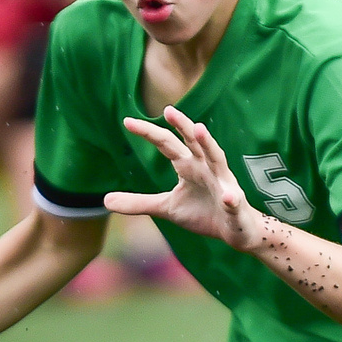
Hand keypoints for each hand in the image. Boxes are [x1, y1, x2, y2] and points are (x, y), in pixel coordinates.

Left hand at [110, 106, 275, 252]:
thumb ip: (140, 202)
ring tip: (199, 130)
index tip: (127, 121)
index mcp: (188, 166)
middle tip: (168, 110)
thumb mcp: (167, 208)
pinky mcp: (236, 204)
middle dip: (182, 125)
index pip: (167, 144)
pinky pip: (233, 200)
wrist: (237, 230)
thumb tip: (105, 200)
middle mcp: (207, 167)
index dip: (149, 133)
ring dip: (209, 144)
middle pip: (193, 142)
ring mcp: (224, 183)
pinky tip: (229, 197)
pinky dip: (231, 198)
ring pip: (217, 159)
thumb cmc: (203, 213)